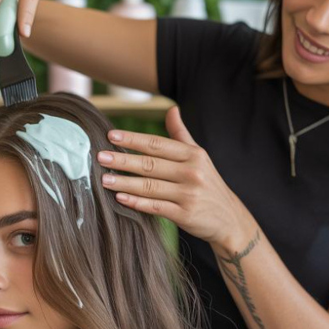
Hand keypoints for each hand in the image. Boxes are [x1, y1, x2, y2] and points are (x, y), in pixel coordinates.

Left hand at [97, 105, 257, 250]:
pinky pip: (156, 207)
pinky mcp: (186, 215)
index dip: (133, 139)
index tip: (111, 135)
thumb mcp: (199, 156)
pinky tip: (120, 198)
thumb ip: (181, 134)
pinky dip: (137, 203)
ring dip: (124, 182)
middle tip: (100, 156)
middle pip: (151, 164)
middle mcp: (192, 172)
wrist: (229, 219)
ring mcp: (189, 194)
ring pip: (150, 186)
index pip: (158, 144)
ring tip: (103, 179)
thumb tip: (172, 109)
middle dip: (123, 160)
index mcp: (193, 154)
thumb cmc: (208, 184)